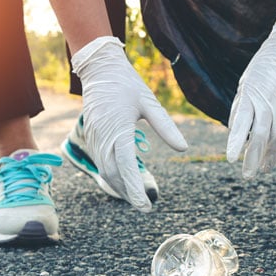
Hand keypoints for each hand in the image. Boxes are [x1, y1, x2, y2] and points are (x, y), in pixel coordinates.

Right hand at [72, 36, 187, 211]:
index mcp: (118, 128)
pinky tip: (124, 179)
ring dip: (119, 185)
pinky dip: (112, 174)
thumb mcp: (150, 103)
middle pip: (113, 174)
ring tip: (137, 197)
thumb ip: (165, 126)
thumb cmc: (127, 84)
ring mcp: (94, 137)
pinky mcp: (92, 136)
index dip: (135, 188)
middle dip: (128, 193)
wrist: (99, 69)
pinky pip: (100, 161)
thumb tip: (183, 148)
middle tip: (145, 207)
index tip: (146, 206)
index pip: (126, 166)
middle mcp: (103, 137)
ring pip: (105, 170)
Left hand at [226, 12, 275, 178]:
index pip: (241, 124)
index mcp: (250, 95)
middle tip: (248, 175)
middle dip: (253, 158)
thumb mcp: (247, 81)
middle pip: (259, 136)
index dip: (236, 143)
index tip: (230, 160)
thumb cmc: (266, 65)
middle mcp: (267, 100)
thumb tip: (234, 130)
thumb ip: (242, 106)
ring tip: (266, 169)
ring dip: (272, 156)